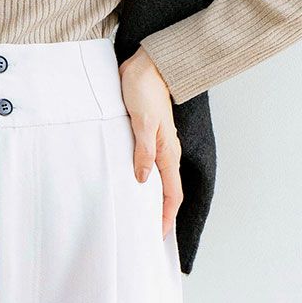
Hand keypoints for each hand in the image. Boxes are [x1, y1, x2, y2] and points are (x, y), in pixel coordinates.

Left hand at [119, 47, 182, 240]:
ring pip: (156, 181)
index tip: (157, 236)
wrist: (146, 65)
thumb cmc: (144, 89)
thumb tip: (143, 180)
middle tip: (145, 234)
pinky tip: (130, 188)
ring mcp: (157, 146)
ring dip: (149, 200)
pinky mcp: (147, 138)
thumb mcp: (142, 121)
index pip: (171, 194)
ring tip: (136, 217)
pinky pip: (147, 167)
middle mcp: (165, 152)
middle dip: (158, 215)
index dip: (165, 217)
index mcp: (167, 152)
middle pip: (166, 192)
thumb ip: (143, 151)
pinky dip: (141, 182)